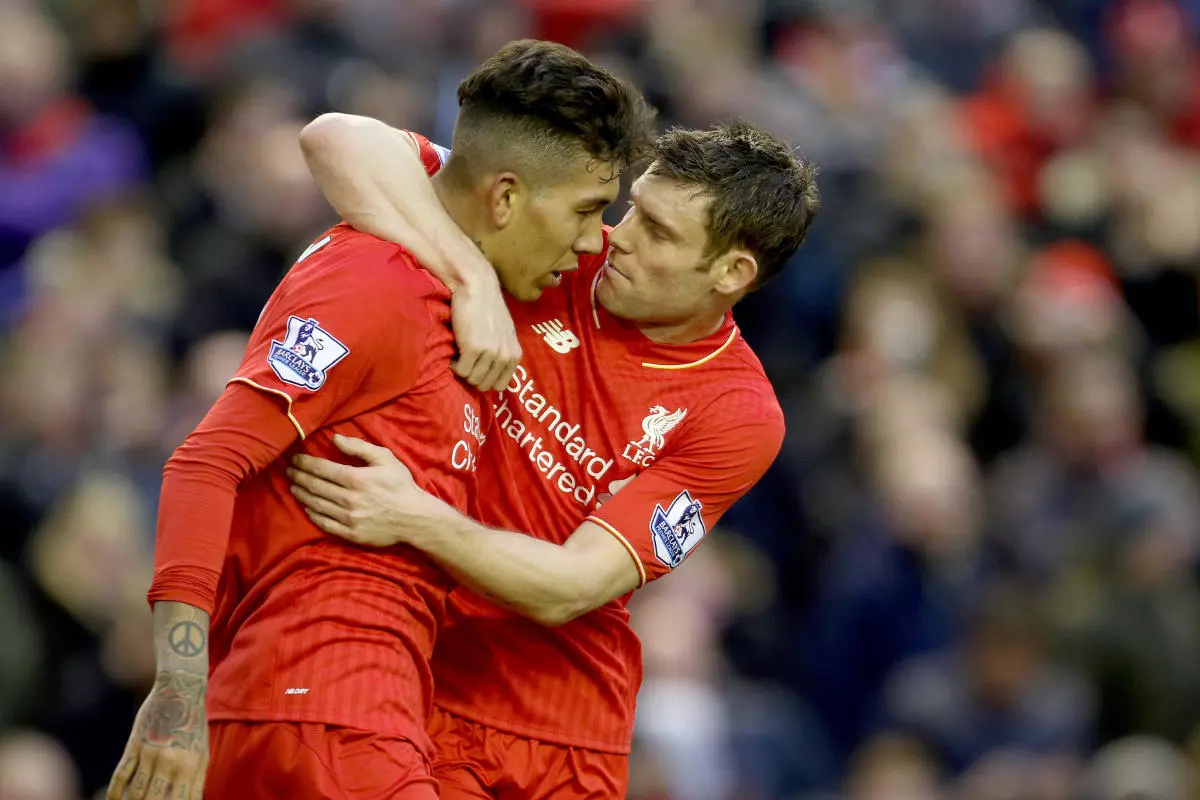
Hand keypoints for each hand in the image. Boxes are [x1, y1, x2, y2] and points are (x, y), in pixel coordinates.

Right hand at [108, 671, 207, 799]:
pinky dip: (115, 793)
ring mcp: (151, 754)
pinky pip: (121, 776)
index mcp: (192, 767)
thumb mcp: (202, 752)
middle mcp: (172, 763)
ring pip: (136, 794)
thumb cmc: (193, 724)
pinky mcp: (134, 745)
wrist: (180, 689)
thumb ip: (195, 780)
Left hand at [288, 434, 445, 545]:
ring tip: (293, 486)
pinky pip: (324, 523)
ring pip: (316, 504)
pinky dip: (312, 514)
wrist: (416, 518)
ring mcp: (348, 518)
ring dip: (301, 494)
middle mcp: (348, 499)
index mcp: (356, 478)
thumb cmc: (401, 485)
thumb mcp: (386, 459)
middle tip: (288, 471)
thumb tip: (334, 439)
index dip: (304, 463)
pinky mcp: (350, 534)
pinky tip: (306, 507)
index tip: (294, 459)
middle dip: (298, 477)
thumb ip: (359, 447)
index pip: (320, 469)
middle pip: (314, 486)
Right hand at [449, 275, 520, 391]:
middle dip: (473, 375)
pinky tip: (454, 350)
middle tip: (465, 360)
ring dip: (462, 369)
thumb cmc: (487, 307)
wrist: (476, 286)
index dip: (486, 379)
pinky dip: (454, 364)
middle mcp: (505, 355)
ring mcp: (490, 353)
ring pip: (472, 379)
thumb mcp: (504, 332)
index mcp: (514, 354)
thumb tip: (492, 372)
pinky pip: (461, 370)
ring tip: (460, 353)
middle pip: (485, 385)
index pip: (500, 385)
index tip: (477, 369)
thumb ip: (503, 351)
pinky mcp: (473, 348)